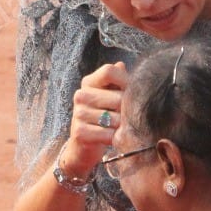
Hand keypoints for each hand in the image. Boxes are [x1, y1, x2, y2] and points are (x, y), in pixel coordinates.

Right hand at [62, 62, 127, 178]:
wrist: (85, 145)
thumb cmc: (103, 116)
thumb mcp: (110, 96)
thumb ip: (118, 80)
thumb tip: (121, 65)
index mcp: (89, 82)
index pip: (109, 71)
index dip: (125, 81)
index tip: (133, 92)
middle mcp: (81, 95)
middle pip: (117, 97)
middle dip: (128, 110)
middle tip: (128, 117)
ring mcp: (78, 113)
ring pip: (115, 118)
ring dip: (123, 126)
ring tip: (120, 128)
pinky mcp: (79, 132)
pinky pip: (108, 134)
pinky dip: (115, 138)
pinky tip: (113, 137)